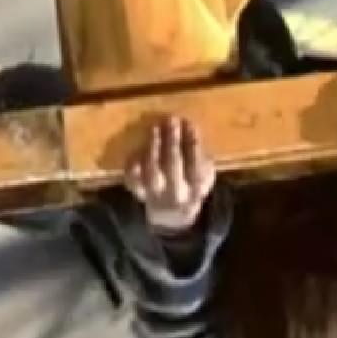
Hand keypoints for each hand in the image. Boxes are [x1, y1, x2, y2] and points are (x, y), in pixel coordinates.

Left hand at [124, 116, 215, 233]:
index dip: (192, 143)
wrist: (171, 217)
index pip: (196, 164)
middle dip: (172, 141)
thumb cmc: (190, 186)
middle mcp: (176, 194)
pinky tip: (136, 149)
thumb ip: (200, 154)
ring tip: (155, 128)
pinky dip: (133, 165)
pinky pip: (133, 180)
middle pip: (174, 165)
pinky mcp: (139, 193)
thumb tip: (189, 125)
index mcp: (196, 189)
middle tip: (171, 120)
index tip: (188, 123)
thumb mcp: (203, 175)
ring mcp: (156, 195)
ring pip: (153, 171)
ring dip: (154, 148)